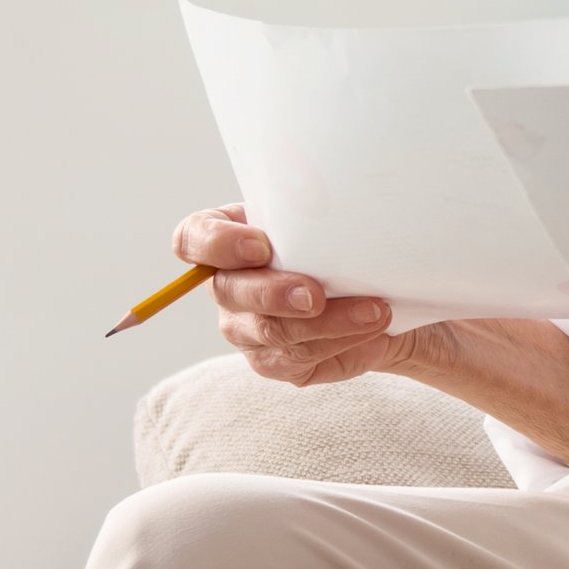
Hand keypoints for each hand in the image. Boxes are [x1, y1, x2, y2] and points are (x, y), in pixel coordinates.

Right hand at [179, 204, 427, 389]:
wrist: (375, 291)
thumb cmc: (341, 240)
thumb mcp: (326, 217)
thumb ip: (315, 212)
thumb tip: (343, 207)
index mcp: (226, 238)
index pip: (193, 238)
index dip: (218, 244)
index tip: (260, 246)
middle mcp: (227, 286)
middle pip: (230, 292)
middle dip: (273, 293)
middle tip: (315, 294)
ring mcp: (245, 329)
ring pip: (271, 331)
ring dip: (327, 322)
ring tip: (374, 311)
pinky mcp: (274, 361)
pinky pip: (298, 358)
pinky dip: (340, 342)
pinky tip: (371, 329)